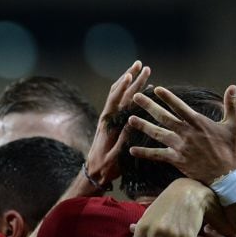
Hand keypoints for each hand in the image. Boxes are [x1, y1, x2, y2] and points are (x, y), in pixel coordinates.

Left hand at [84, 60, 150, 187]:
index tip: (132, 74)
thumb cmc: (105, 167)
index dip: (124, 87)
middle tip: (141, 64)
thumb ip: (123, 139)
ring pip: (118, 95)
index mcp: (108, 124)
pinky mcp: (112, 122)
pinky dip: (128, 92)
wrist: (94, 172)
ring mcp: (109, 119)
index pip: (116, 101)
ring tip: (139, 69)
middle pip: (119, 93)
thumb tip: (133, 121)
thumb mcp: (116, 156)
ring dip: (128, 81)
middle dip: (130, 78)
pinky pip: (120, 102)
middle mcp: (107, 118)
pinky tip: (138, 88)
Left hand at [127, 85, 235, 185]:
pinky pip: (157, 155)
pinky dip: (144, 152)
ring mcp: (180, 147)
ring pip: (158, 133)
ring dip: (143, 126)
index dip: (168, 97)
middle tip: (135, 97)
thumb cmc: (232, 149)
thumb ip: (231, 105)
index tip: (156, 89)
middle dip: (148, 106)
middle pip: (164, 117)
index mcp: (199, 123)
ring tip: (130, 119)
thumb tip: (233, 86)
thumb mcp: (235, 124)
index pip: (180, 106)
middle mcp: (187, 133)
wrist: (227, 176)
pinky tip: (131, 150)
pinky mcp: (176, 160)